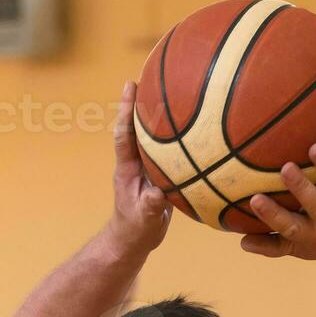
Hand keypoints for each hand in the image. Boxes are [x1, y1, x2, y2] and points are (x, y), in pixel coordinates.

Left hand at [109, 81, 171, 254]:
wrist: (133, 240)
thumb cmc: (136, 229)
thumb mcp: (144, 218)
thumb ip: (151, 204)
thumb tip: (158, 191)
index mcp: (127, 168)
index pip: (125, 134)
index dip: (126, 110)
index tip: (130, 85)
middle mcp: (134, 163)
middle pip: (137, 126)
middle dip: (142, 102)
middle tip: (151, 75)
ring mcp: (145, 168)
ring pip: (151, 137)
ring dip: (158, 117)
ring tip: (172, 93)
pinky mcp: (157, 175)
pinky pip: (165, 151)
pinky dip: (174, 137)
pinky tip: (191, 130)